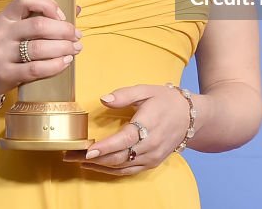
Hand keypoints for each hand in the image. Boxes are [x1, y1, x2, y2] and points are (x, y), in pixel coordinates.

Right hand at [0, 0, 81, 95]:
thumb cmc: (4, 46)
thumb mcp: (14, 28)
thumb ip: (40, 17)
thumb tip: (76, 9)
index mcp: (5, 16)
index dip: (48, 4)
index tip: (62, 16)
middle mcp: (2, 32)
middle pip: (39, 25)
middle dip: (64, 30)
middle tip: (77, 36)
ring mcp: (2, 53)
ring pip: (39, 48)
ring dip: (63, 48)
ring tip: (75, 49)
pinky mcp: (6, 73)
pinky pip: (35, 69)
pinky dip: (55, 66)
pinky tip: (65, 62)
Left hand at [65, 84, 190, 175]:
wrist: (191, 117)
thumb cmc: (166, 100)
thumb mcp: (146, 90)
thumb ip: (124, 95)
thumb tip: (104, 99)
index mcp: (148, 125)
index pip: (124, 139)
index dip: (105, 147)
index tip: (86, 150)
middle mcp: (150, 145)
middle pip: (119, 157)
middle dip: (92, 158)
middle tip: (70, 155)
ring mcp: (151, 157)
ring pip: (122, 167)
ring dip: (98, 166)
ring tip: (76, 160)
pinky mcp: (152, 163)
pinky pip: (129, 171)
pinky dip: (111, 170)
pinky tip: (96, 166)